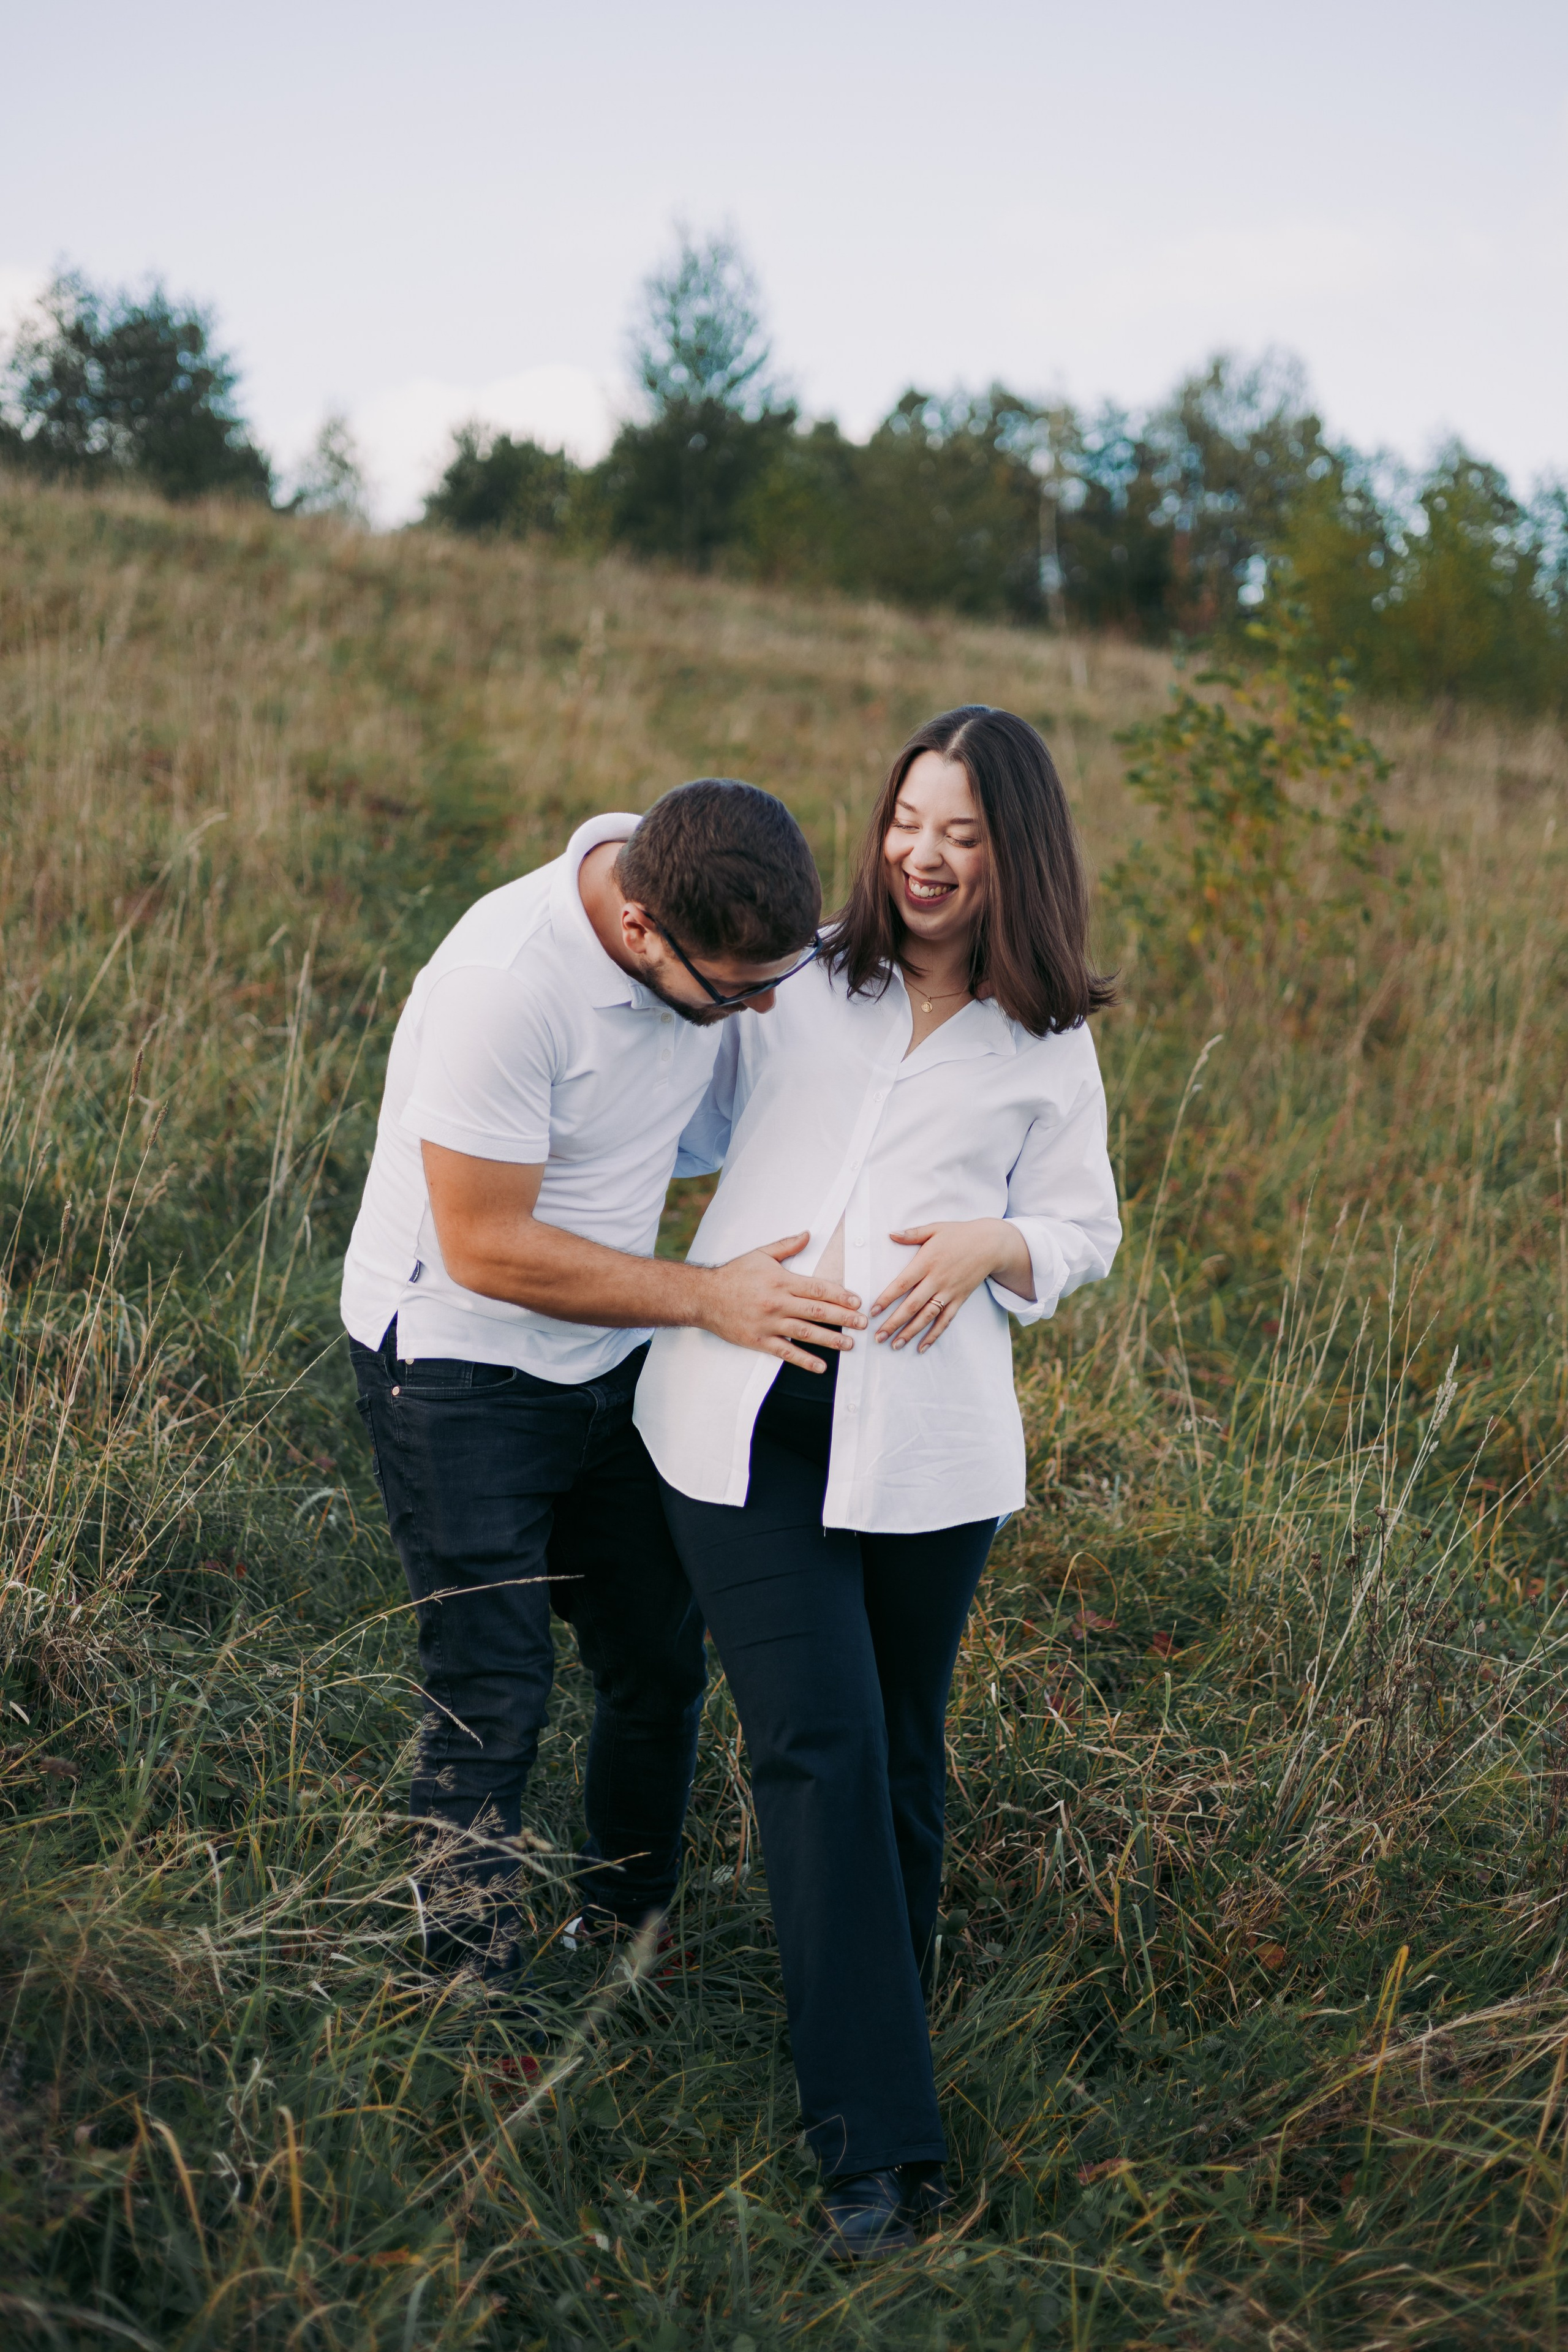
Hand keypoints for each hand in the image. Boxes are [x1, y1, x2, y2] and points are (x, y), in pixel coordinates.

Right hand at [701, 1233, 865, 1370]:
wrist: (704, 1296)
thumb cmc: (733, 1274)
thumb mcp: (760, 1255)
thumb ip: (786, 1246)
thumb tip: (808, 1234)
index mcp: (781, 1280)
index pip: (818, 1288)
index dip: (841, 1295)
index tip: (857, 1301)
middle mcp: (777, 1302)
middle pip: (818, 1311)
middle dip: (844, 1318)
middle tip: (863, 1323)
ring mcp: (769, 1323)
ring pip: (806, 1332)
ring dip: (830, 1339)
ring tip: (849, 1344)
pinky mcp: (759, 1340)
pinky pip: (786, 1352)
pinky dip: (804, 1360)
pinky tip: (821, 1366)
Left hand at [872, 1218, 1032, 1351]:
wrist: (991, 1244)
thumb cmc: (960, 1234)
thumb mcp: (935, 1228)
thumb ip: (912, 1234)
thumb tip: (890, 1234)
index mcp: (927, 1262)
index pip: (902, 1284)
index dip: (887, 1298)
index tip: (873, 1311)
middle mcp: (937, 1280)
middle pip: (912, 1306)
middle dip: (893, 1323)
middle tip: (878, 1337)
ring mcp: (949, 1292)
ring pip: (927, 1317)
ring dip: (910, 1333)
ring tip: (895, 1345)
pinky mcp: (960, 1299)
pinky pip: (945, 1321)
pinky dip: (934, 1335)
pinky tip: (921, 1347)